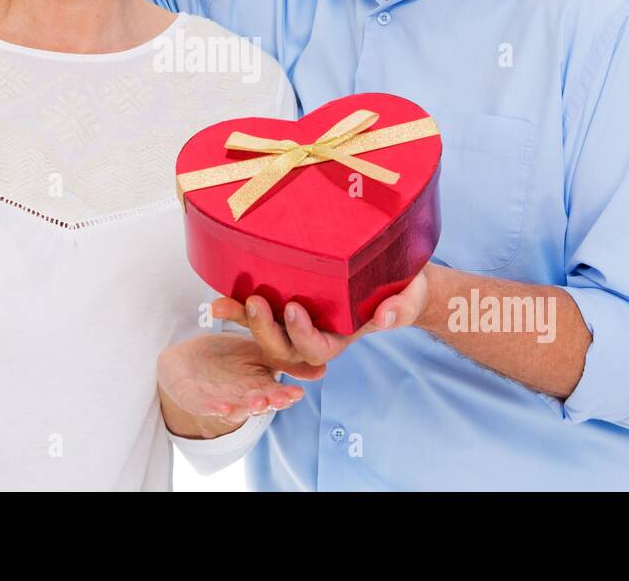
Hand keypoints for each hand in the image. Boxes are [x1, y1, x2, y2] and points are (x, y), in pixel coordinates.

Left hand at [157, 334, 306, 434]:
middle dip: (269, 402)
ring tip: (257, 401)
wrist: (185, 359)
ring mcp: (219, 401)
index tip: (296, 392)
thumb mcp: (257, 351)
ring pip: (235, 409)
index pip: (275, 393)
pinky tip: (223, 406)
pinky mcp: (194, 400)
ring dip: (246, 407)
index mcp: (257, 386)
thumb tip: (320, 366)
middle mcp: (241, 398)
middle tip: (280, 398)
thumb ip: (280, 355)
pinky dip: (214, 408)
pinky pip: (205, 406)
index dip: (285, 395)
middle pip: (258, 404)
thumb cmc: (226, 356)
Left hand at [213, 265, 431, 370]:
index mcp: (341, 339)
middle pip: (283, 349)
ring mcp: (297, 323)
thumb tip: (386, 318)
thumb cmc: (405, 288)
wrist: (397, 279)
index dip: (304, 334)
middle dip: (265, 330)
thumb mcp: (410, 295)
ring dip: (241, 321)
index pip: (317, 349)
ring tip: (219, 304)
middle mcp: (314, 336)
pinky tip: (218, 297)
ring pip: (264, 335)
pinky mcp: (285, 303)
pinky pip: (258, 311)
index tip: (295, 309)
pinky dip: (238, 307)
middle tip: (255, 302)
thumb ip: (401, 308)